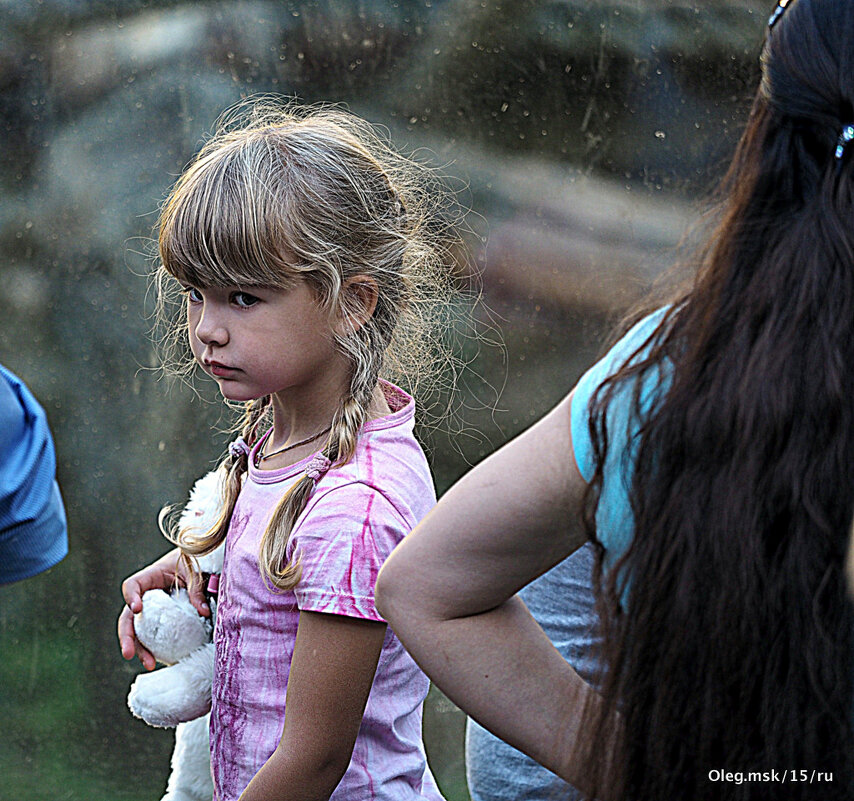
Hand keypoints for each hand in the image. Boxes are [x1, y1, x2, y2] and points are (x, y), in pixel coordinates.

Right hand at [118, 548, 209, 669]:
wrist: (198, 564)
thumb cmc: (193, 563)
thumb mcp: (195, 572)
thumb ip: (196, 588)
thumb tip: (204, 612)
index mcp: (150, 577)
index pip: (132, 585)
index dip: (131, 597)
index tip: (137, 609)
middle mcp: (145, 596)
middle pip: (128, 616)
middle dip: (127, 636)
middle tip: (128, 653)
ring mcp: (151, 611)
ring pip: (138, 631)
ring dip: (141, 649)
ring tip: (149, 664)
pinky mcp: (160, 622)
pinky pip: (153, 636)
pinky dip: (154, 649)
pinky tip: (160, 660)